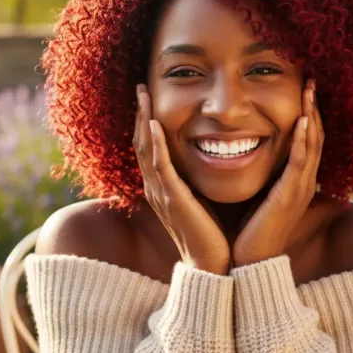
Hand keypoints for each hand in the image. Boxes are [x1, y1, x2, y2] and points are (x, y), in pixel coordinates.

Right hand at [134, 84, 229, 274]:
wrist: (212, 265)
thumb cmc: (211, 234)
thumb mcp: (200, 199)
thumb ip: (196, 180)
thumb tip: (209, 158)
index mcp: (162, 188)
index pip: (148, 147)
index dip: (144, 121)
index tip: (147, 96)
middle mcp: (155, 188)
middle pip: (140, 143)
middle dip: (139, 113)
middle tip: (139, 86)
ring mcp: (161, 194)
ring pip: (145, 150)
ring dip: (142, 120)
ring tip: (142, 95)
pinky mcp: (172, 200)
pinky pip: (160, 167)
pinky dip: (155, 144)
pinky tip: (153, 124)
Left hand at [233, 80, 323, 266]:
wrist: (246, 264)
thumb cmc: (246, 231)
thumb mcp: (254, 194)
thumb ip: (257, 174)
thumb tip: (240, 151)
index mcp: (294, 181)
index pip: (306, 140)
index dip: (307, 114)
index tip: (303, 89)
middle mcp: (302, 183)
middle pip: (315, 137)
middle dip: (314, 107)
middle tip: (312, 80)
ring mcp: (298, 190)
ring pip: (313, 145)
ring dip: (312, 116)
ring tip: (311, 90)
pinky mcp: (289, 198)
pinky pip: (300, 164)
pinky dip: (304, 141)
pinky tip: (302, 121)